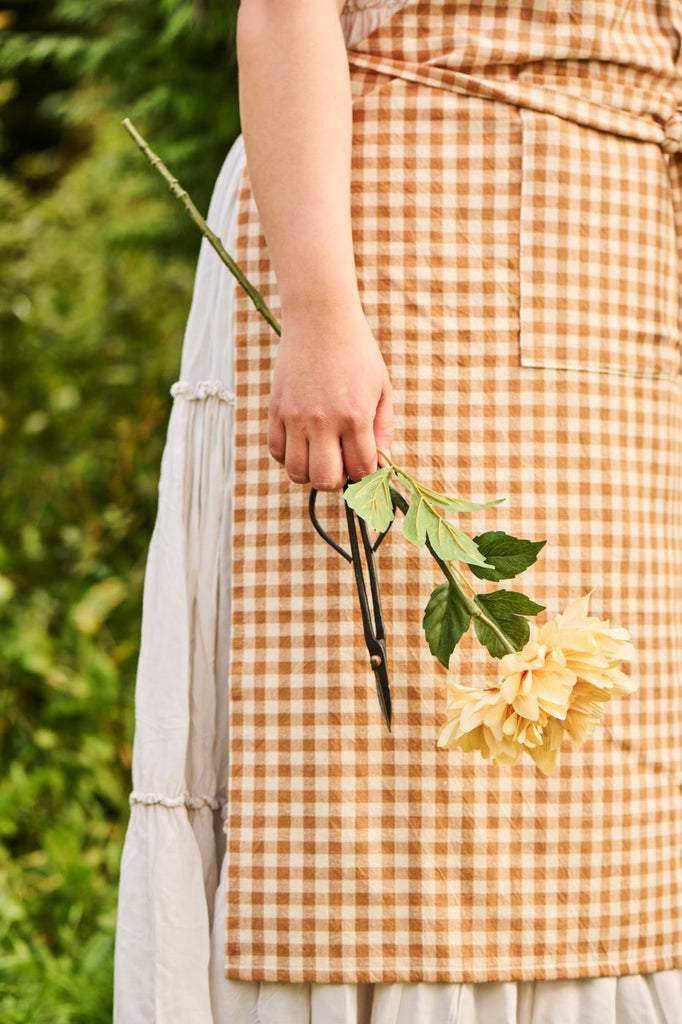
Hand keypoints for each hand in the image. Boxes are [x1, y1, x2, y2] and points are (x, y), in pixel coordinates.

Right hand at [267, 300, 393, 490]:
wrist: (321, 319)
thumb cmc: (358, 353)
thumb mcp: (382, 389)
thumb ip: (383, 429)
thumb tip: (380, 465)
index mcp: (355, 416)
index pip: (360, 469)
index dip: (365, 473)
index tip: (364, 463)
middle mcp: (323, 421)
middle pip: (325, 480)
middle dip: (337, 480)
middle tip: (340, 465)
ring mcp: (295, 417)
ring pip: (297, 472)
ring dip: (310, 472)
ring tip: (319, 456)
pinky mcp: (276, 409)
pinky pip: (276, 451)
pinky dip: (288, 456)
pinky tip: (301, 443)